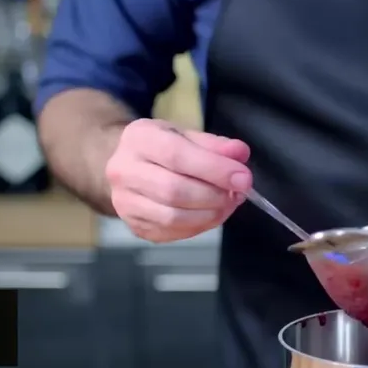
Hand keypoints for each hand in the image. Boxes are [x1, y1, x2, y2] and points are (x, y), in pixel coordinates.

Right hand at [105, 119, 252, 242]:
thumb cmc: (161, 148)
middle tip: (238, 194)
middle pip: (174, 191)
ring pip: (172, 217)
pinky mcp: (134, 226)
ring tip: (227, 204)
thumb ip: (215, 145)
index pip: (177, 156)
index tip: (243, 179)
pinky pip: (171, 232)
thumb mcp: (187, 135)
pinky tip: (210, 215)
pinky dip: (198, 227)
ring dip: (209, 214)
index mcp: (138, 139)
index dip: (214, 170)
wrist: (128, 166)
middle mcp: (123, 171)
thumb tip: (240, 153)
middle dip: (214, 196)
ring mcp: (124, 202)